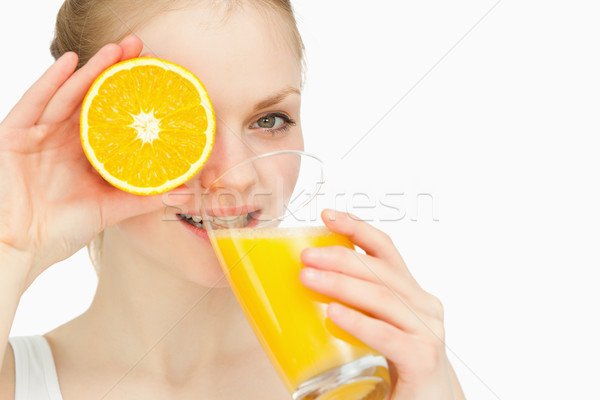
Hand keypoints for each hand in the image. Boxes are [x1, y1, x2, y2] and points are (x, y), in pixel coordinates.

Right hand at [0, 35, 188, 286]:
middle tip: (139, 48)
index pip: (111, 115)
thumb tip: (184, 193)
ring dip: (92, 70)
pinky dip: (51, 82)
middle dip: (115, 72)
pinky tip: (71, 63)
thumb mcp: (109, 210)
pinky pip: (34, 103)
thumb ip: (144, 199)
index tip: (156, 77)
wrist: (18, 247)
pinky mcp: (15, 135)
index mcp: (86, 153)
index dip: (131, 95)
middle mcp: (64, 138)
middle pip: (92, 97)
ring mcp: (39, 134)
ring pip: (68, 94)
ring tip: (117, 50)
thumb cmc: (59, 231)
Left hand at [299, 210, 464, 399]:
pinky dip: (359, 322)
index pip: (384, 250)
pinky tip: (334, 314)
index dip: (357, 227)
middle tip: (305, 256)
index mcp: (409, 292)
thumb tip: (307, 281)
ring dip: (340, 285)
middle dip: (339, 257)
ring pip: (380, 297)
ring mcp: (427, 330)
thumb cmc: (399, 365)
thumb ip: (356, 304)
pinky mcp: (424, 358)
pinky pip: (386, 334)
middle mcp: (423, 305)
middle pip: (379, 270)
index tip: (327, 215)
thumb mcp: (378, 325)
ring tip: (308, 278)